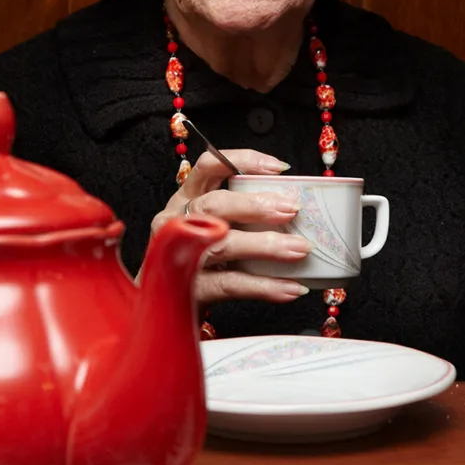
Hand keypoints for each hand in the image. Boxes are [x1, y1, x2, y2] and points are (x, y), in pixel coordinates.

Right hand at [155, 148, 314, 308]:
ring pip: (223, 244)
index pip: (209, 167)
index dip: (242, 162)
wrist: (165, 303)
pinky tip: (289, 287)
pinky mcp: (189, 289)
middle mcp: (177, 222)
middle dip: (255, 205)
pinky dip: (263, 286)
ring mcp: (179, 256)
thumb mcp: (212, 227)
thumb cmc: (196, 259)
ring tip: (299, 249)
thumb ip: (242, 216)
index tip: (277, 168)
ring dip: (266, 246)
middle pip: (214, 205)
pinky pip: (230, 284)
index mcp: (186, 199)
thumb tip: (294, 212)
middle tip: (291, 209)